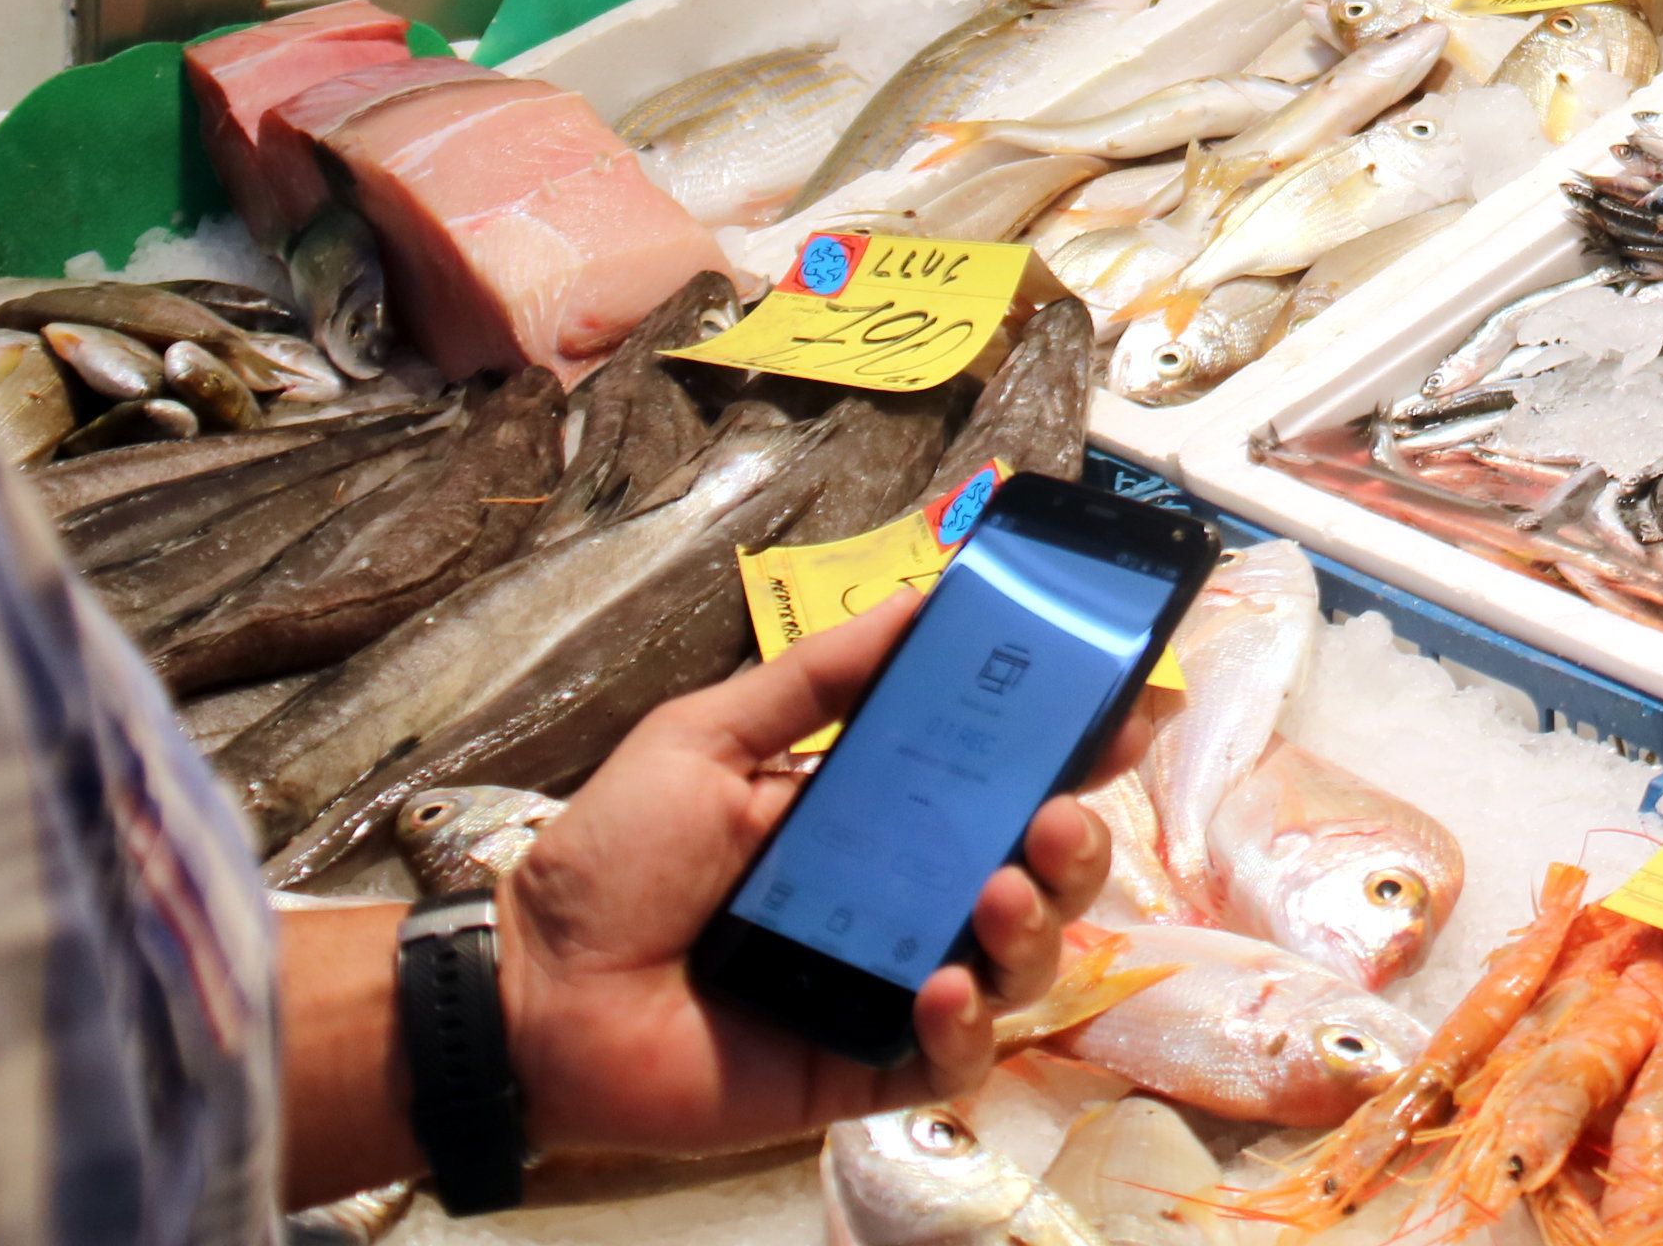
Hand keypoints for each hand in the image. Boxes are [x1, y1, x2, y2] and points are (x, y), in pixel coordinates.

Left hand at [492, 591, 1121, 1154]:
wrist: (534, 988)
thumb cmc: (613, 857)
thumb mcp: (708, 735)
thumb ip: (818, 677)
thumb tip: (925, 594)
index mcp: (878, 813)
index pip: (1001, 777)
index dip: (1072, 746)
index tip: (1128, 708)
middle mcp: (904, 896)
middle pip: (1037, 872)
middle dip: (1077, 841)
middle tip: (1061, 814)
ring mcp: (892, 985)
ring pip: (1016, 965)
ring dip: (1032, 925)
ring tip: (999, 895)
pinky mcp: (867, 1069)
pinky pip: (954, 1058)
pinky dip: (965, 1025)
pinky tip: (938, 988)